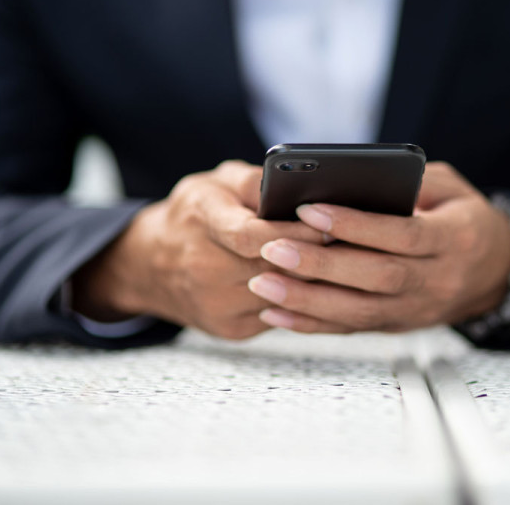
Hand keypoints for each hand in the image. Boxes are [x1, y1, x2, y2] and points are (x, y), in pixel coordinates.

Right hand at [71, 160, 325, 338]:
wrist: (152, 264)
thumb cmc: (197, 213)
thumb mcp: (217, 182)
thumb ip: (254, 182)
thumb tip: (298, 185)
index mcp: (201, 220)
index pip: (251, 235)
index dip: (294, 233)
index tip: (329, 226)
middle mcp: (204, 267)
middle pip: (275, 269)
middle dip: (317, 258)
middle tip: (357, 246)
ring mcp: (216, 304)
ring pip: (284, 296)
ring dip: (319, 282)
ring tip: (350, 264)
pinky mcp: (231, 328)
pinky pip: (281, 315)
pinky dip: (307, 301)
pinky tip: (328, 286)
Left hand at [247, 162, 509, 332]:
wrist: (496, 272)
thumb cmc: (464, 219)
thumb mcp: (451, 189)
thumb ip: (411, 182)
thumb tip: (356, 179)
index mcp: (454, 240)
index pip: (401, 235)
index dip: (355, 225)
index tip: (309, 210)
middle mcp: (436, 281)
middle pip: (376, 277)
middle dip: (320, 266)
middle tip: (271, 248)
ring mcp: (416, 310)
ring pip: (359, 312)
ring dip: (306, 301)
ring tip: (262, 281)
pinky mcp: (397, 325)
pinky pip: (351, 329)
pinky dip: (310, 325)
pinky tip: (274, 313)